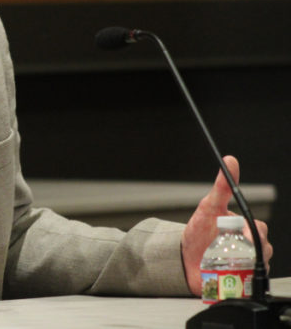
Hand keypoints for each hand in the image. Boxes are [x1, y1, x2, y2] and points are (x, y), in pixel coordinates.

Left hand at [180, 155, 271, 294]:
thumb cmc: (199, 231)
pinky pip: (249, 286)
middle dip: (248, 249)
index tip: (241, 231)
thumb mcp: (208, 207)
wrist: (184, 259)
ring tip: (222, 260)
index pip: (259, 229)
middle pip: (263, 250)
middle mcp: (251, 248)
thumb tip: (230, 161)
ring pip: (258, 268)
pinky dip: (239, 282)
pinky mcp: (241, 284)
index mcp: (246, 229)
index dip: (252, 230)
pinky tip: (225, 276)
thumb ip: (221, 187)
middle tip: (228, 247)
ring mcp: (248, 267)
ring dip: (241, 265)